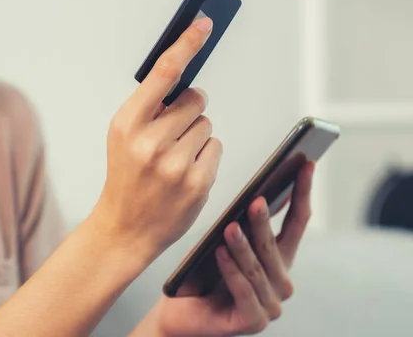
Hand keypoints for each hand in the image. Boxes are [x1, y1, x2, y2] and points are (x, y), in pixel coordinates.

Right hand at [92, 17, 222, 262]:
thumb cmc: (126, 177)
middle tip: (171, 134)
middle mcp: (150, 141)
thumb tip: (186, 80)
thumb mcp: (123, 136)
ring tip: (174, 159)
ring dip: (196, 136)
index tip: (203, 24)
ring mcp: (175, 164)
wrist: (125, 227)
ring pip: (207, 124)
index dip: (185, 45)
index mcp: (127, 123)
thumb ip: (150, 108)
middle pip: (196, 99)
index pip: (163, 73)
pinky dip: (205, 156)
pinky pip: (216, 147)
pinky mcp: (197, 183)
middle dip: (189, 111)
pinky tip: (186, 173)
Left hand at [156, 162, 314, 336]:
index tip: (306, 165)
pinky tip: (220, 253)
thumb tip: (255, 194)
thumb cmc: (202, 274)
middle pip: (274, 245)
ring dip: (243, 247)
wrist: (179, 312)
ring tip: (229, 227)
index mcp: (279, 259)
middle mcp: (280, 281)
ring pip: (257, 268)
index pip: (297, 221)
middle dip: (264, 222)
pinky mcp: (252, 321)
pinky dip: (231, 271)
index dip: (302, 192)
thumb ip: (241, 225)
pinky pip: (243, 290)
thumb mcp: (223, 242)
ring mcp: (270, 305)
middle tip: (256, 200)